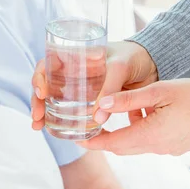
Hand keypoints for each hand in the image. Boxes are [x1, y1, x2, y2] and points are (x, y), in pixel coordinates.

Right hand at [31, 41, 157, 129]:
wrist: (152, 65)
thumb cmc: (133, 58)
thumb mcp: (120, 68)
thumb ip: (109, 90)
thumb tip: (96, 119)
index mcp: (74, 57)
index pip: (46, 65)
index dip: (39, 78)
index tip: (42, 94)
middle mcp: (72, 72)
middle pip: (46, 86)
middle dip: (37, 102)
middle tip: (37, 119)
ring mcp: (79, 88)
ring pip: (54, 100)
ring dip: (44, 114)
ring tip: (40, 127)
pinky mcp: (89, 102)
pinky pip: (71, 111)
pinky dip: (64, 121)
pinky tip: (59, 131)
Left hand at [79, 79, 189, 155]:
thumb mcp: (160, 91)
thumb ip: (129, 99)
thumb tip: (102, 104)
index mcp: (150, 135)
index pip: (112, 144)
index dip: (92, 142)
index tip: (76, 138)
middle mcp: (156, 148)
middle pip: (121, 148)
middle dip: (102, 141)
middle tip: (86, 130)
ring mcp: (167, 150)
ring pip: (134, 147)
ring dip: (119, 138)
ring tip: (105, 123)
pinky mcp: (175, 147)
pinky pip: (149, 145)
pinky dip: (136, 136)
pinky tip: (136, 121)